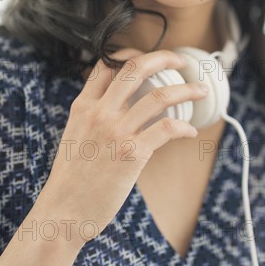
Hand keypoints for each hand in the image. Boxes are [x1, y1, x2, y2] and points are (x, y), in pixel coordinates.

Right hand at [36, 48, 207, 248]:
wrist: (63, 212)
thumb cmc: (71, 178)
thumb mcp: (74, 135)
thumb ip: (94, 115)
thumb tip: (120, 106)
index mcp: (83, 106)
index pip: (106, 64)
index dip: (131, 53)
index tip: (149, 58)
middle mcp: (100, 112)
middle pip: (135, 68)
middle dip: (164, 58)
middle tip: (180, 61)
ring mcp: (116, 131)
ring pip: (159, 96)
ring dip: (187, 90)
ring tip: (201, 91)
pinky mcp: (132, 153)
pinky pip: (167, 128)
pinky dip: (184, 126)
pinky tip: (190, 130)